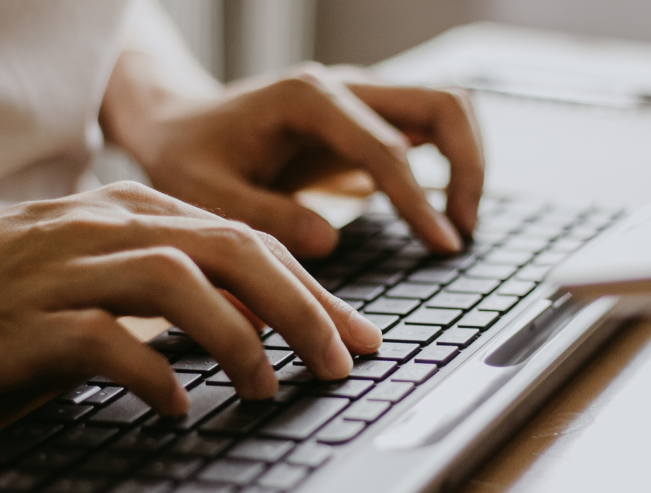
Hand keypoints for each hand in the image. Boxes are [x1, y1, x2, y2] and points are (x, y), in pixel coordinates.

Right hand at [0, 182, 380, 414]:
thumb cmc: (38, 290)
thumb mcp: (121, 272)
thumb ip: (190, 283)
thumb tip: (266, 320)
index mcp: (140, 211)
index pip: (248, 242)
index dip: (311, 290)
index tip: (355, 335)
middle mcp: (109, 227)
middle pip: (229, 250)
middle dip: (298, 306)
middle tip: (338, 362)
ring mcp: (66, 268)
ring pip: (174, 281)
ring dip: (236, 338)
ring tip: (267, 386)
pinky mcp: (27, 321)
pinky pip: (101, 339)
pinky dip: (151, 373)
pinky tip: (177, 407)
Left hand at [101, 58, 483, 257]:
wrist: (181, 126)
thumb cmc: (190, 157)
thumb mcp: (207, 192)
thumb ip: (265, 215)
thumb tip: (331, 241)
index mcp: (308, 99)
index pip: (387, 147)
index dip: (419, 201)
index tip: (442, 245)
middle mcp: (345, 88)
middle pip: (444, 104)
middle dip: (469, 167)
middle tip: (461, 231)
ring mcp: (360, 100)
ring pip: (446, 109)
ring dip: (467, 162)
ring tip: (457, 225)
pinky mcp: (364, 121)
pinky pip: (426, 130)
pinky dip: (447, 165)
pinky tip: (436, 212)